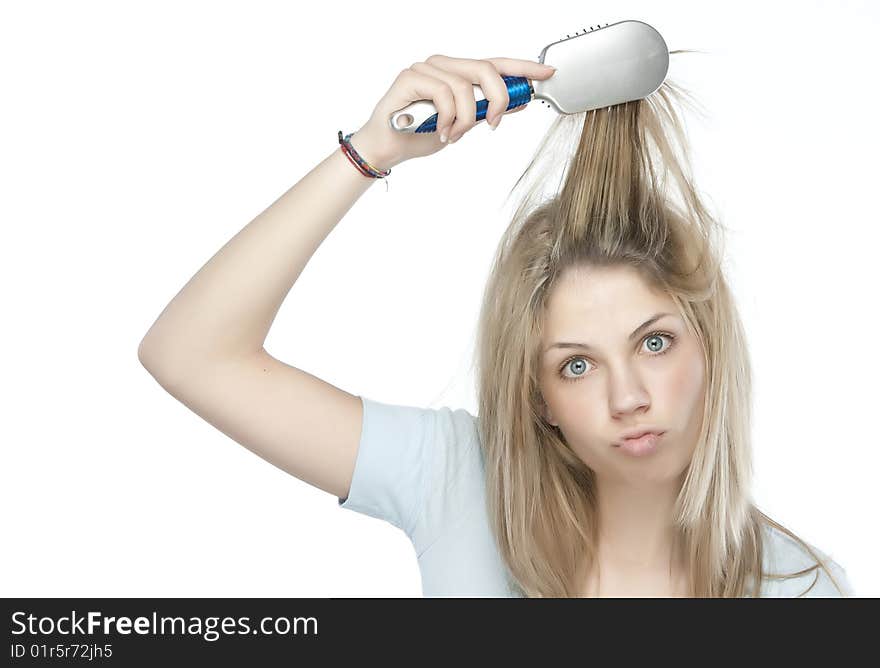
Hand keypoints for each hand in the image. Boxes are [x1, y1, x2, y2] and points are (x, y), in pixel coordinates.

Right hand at [349, 54, 556, 170]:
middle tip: (494, 123)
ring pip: (464, 86)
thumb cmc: (420, 135)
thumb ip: (486, 111)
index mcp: (457, 73)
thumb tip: (519, 102)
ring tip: (453, 136)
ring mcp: (426, 69)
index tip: (547, 72)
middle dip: (498, 98)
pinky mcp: (410, 78)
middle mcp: (443, 65)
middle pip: (485, 69)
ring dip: (465, 119)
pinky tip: (440, 132)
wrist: (388, 149)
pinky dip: (447, 118)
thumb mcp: (462, 125)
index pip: (495, 63)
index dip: (523, 67)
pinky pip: (443, 94)